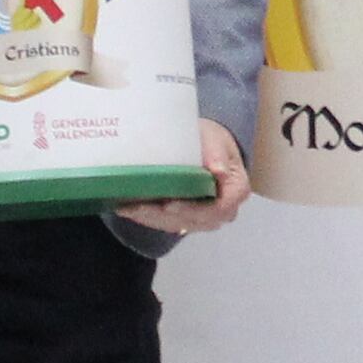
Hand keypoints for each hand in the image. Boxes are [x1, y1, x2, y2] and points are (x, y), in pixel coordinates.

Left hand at [123, 123, 251, 235]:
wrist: (206, 146)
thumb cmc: (212, 140)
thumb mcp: (216, 138)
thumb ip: (217, 153)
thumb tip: (219, 171)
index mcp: (236, 190)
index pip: (218, 208)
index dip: (192, 210)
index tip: (168, 205)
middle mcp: (223, 210)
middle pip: (194, 220)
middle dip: (163, 216)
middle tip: (137, 207)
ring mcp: (205, 218)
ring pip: (177, 224)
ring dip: (150, 219)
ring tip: (126, 208)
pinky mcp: (187, 219)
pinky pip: (167, 224)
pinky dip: (146, 218)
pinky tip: (127, 209)